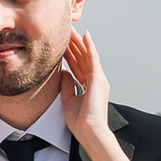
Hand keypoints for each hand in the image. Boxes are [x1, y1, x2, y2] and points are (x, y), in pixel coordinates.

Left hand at [57, 26, 110, 152]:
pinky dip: (90, 46)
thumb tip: (62, 71)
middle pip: (83, 58)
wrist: (89, 131)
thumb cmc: (80, 121)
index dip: (70, 54)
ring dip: (79, 41)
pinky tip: (85, 36)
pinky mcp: (98, 79)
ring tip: (72, 29)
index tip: (61, 44)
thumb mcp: (68, 100)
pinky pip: (93, 58)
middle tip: (66, 31)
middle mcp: (95, 80)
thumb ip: (67, 85)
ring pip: (87, 55)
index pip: (77, 66)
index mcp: (88, 86)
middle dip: (74, 44)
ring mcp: (98, 79)